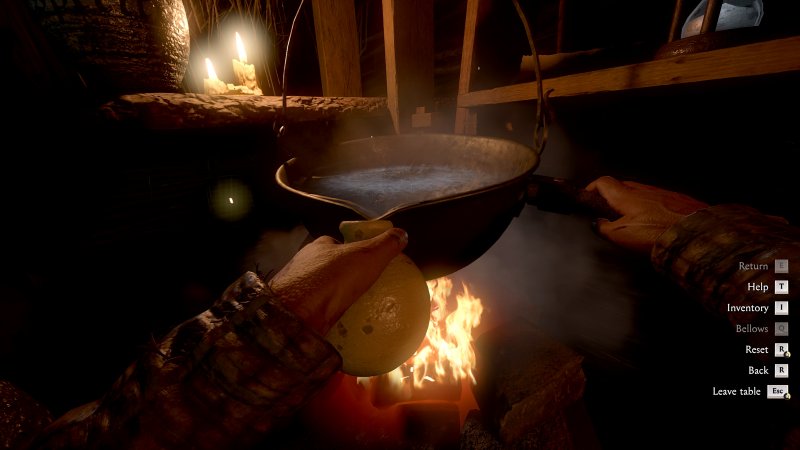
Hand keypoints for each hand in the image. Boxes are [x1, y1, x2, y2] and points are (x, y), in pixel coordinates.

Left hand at [268, 228, 408, 334]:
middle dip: (342, 277)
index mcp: (318, 247)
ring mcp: (296, 289)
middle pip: (327, 267)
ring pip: (319, 290)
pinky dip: (326, 317)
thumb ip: (385, 246)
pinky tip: (341, 327)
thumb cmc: (331, 279)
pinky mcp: (293, 311)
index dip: (352, 250)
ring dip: (333, 298)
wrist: (295, 315)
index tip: (367, 263)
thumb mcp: (367, 257)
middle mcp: (304, 265)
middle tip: (364, 289)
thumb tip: (402, 234)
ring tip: (355, 310)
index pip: (337, 243)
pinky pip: (314, 312)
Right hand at [586, 176, 708, 254]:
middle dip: (611, 196)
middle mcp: (643, 190)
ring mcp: (661, 193)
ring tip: (631, 220)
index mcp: (626, 196)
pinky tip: (654, 221)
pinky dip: (650, 207)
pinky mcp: (677, 199)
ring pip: (640, 193)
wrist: (695, 233)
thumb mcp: (621, 236)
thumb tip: (597, 224)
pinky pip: (657, 199)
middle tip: (607, 212)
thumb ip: (604, 228)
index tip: (587, 197)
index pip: (603, 182)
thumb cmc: (657, 234)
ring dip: (631, 202)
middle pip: (621, 186)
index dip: (592, 188)